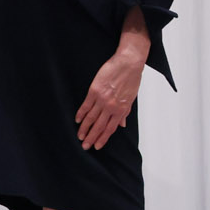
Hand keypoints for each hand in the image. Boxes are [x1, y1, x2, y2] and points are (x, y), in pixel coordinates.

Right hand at [75, 9, 152, 150]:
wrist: (129, 63)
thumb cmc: (132, 79)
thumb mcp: (132, 98)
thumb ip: (125, 112)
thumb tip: (122, 125)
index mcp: (122, 109)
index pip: (110, 128)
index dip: (103, 138)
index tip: (97, 146)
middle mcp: (111, 106)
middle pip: (99, 126)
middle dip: (91, 137)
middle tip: (85, 146)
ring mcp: (102, 99)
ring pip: (91, 118)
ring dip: (84, 128)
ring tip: (79, 136)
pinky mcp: (94, 90)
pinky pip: (86, 105)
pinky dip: (81, 114)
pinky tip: (77, 120)